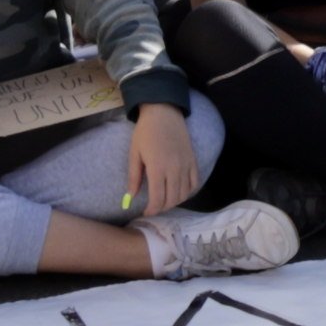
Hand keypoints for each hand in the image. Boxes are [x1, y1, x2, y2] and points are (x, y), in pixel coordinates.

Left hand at [122, 100, 204, 219]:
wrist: (164, 112)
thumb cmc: (145, 132)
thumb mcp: (134, 153)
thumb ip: (134, 177)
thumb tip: (131, 197)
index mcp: (157, 168)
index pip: (158, 199)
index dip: (152, 210)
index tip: (145, 212)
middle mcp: (174, 170)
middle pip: (172, 199)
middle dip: (162, 208)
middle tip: (153, 207)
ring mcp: (186, 165)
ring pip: (184, 194)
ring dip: (174, 202)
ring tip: (164, 201)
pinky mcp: (193, 161)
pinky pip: (194, 183)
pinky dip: (188, 192)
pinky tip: (179, 192)